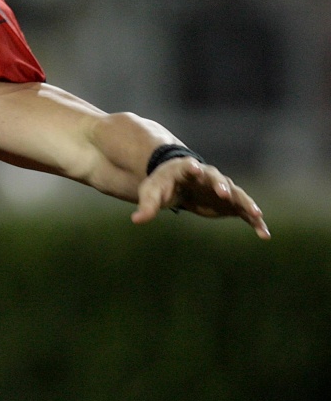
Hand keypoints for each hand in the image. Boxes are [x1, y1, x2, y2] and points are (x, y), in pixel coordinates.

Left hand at [133, 157, 269, 238]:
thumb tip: (136, 220)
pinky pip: (245, 212)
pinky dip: (254, 221)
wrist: (177, 184)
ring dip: (246, 204)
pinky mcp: (230, 203)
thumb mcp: (151, 192)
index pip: (190, 166)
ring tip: (256, 215)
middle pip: (217, 179)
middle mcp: (209, 176)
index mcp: (186, 169)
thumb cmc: (162, 185)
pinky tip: (264, 234)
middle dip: (221, 186)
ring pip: (238, 195)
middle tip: (224, 193)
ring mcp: (222, 189)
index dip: (192, 168)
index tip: (194, 167)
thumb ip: (146, 205)